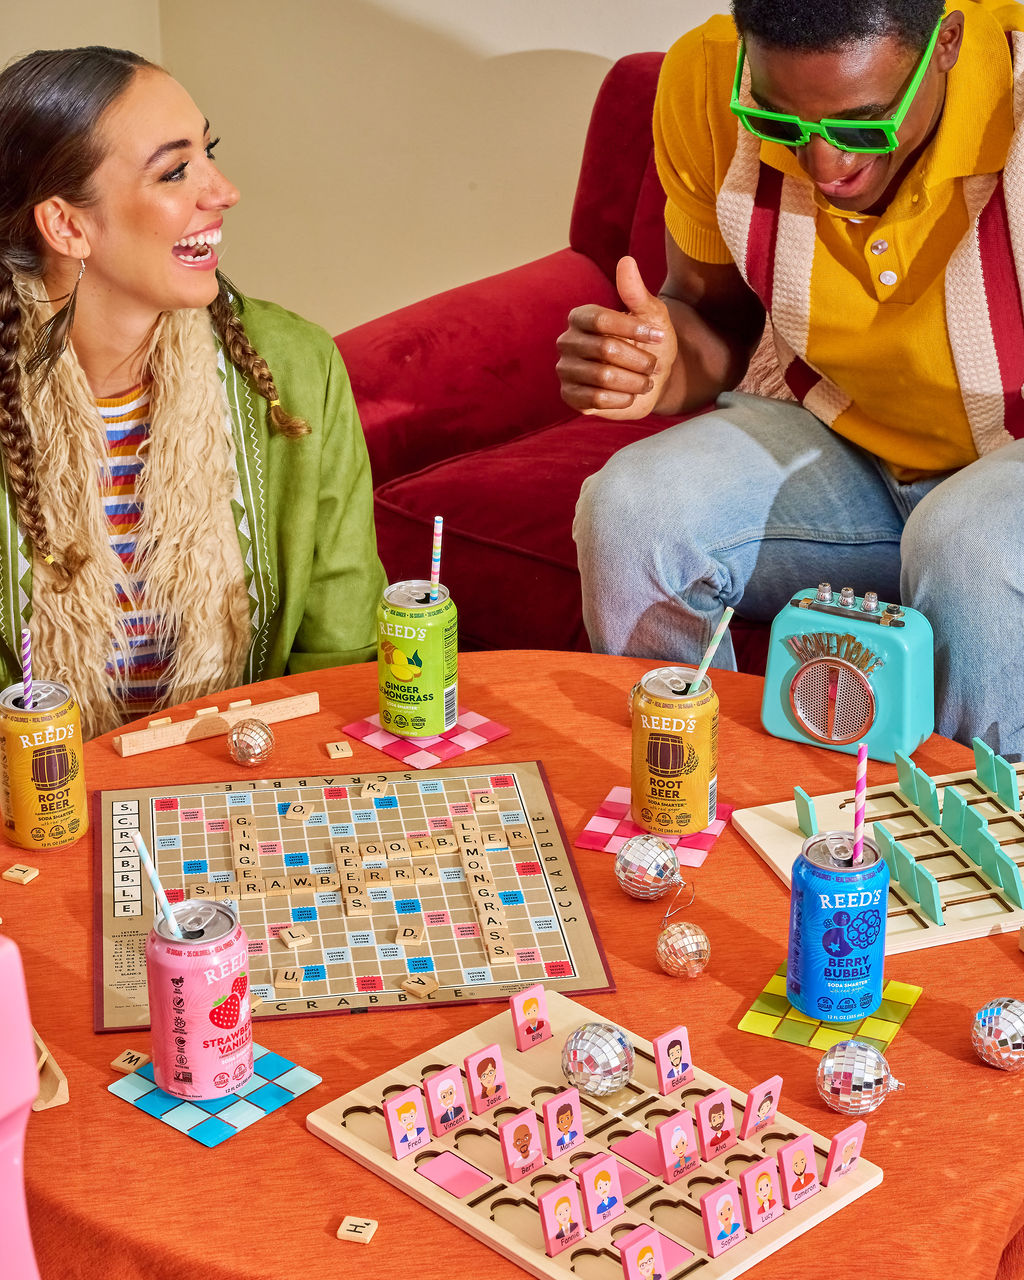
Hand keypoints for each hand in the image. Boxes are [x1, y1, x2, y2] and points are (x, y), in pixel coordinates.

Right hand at [557, 256, 677, 418]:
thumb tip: (626, 262)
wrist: (650, 382)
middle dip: (639, 360)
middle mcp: (567, 341)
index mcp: (581, 317)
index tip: (658, 336)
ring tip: (646, 382)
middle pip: (605, 349)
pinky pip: (596, 400)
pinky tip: (631, 395)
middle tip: (653, 366)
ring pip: (603, 377)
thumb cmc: (649, 345)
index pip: (602, 320)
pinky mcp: (570, 396)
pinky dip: (622, 399)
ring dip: (634, 382)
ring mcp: (565, 370)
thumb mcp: (651, 316)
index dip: (633, 329)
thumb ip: (637, 292)